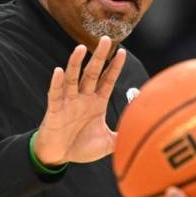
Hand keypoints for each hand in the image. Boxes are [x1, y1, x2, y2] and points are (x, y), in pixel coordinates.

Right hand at [33, 36, 125, 164]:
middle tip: (105, 39)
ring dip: (75, 63)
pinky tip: (58, 71)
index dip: (114, 67)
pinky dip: (56, 83)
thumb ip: (122, 136)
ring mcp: (68, 102)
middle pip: (92, 73)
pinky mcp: (54, 110)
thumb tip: (141, 134)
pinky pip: (55, 94)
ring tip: (80, 48)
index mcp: (96, 103)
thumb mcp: (107, 143)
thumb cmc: (81, 148)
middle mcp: (83, 98)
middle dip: (99, 57)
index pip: (107, 80)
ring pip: (72, 79)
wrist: (58, 157)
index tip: (122, 51)